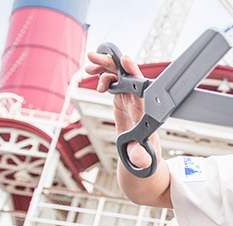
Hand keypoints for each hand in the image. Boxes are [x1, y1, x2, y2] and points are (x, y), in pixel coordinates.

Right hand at [84, 52, 158, 169]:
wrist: (141, 152)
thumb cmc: (144, 153)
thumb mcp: (140, 157)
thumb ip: (139, 157)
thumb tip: (141, 162)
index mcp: (143, 111)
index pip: (141, 88)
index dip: (134, 72)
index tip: (125, 60)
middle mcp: (138, 101)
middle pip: (127, 76)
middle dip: (112, 64)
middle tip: (94, 57)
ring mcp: (130, 98)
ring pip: (119, 76)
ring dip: (105, 67)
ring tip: (89, 67)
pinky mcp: (123, 99)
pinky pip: (115, 83)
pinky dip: (104, 78)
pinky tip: (95, 81)